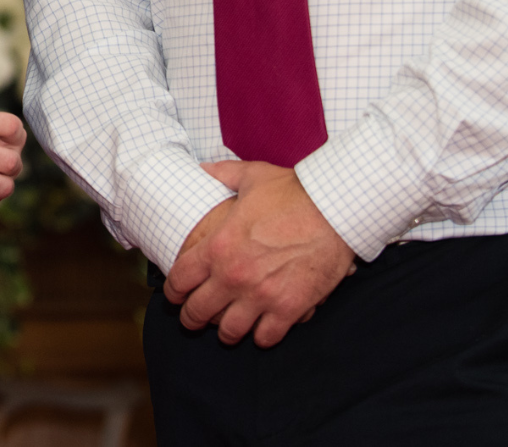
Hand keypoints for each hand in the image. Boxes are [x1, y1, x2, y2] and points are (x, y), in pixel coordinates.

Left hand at [162, 160, 356, 347]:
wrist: (334, 210)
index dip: (173, 291)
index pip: (180, 280)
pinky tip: (261, 330)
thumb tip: (204, 168)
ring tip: (227, 331)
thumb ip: (223, 174)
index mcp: (217, 246)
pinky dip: (262, 337)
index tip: (175, 296)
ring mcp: (261, 295)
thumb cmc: (293, 192)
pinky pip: (267, 337)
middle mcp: (233, 275)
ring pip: (230, 331)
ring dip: (226, 332)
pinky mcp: (289, 308)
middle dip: (192, 318)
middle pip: (198, 311)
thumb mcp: (251, 176)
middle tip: (194, 320)